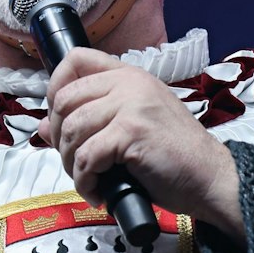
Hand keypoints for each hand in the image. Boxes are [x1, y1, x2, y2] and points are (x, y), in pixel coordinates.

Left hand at [42, 48, 242, 235]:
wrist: (210, 177)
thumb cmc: (174, 157)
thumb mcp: (130, 129)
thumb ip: (91, 122)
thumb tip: (43, 128)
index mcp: (130, 76)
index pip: (75, 59)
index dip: (55, 87)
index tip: (58, 119)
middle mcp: (130, 83)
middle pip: (64, 99)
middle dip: (59, 137)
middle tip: (74, 162)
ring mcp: (132, 105)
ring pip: (73, 131)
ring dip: (72, 164)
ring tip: (89, 181)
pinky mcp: (132, 132)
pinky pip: (88, 157)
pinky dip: (86, 181)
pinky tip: (99, 192)